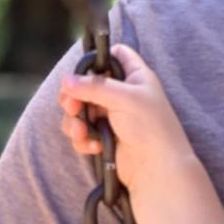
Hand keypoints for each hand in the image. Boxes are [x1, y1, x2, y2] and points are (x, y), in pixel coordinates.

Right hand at [57, 42, 196, 190]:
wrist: (157, 168)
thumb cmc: (150, 127)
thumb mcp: (125, 99)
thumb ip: (94, 87)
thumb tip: (66, 80)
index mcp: (135, 77)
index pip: (116, 55)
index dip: (99, 58)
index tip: (84, 69)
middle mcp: (122, 94)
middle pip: (87, 84)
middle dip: (74, 96)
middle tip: (71, 106)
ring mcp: (111, 116)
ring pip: (79, 110)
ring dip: (75, 121)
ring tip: (82, 132)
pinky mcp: (102, 136)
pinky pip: (81, 132)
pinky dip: (82, 139)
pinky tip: (94, 147)